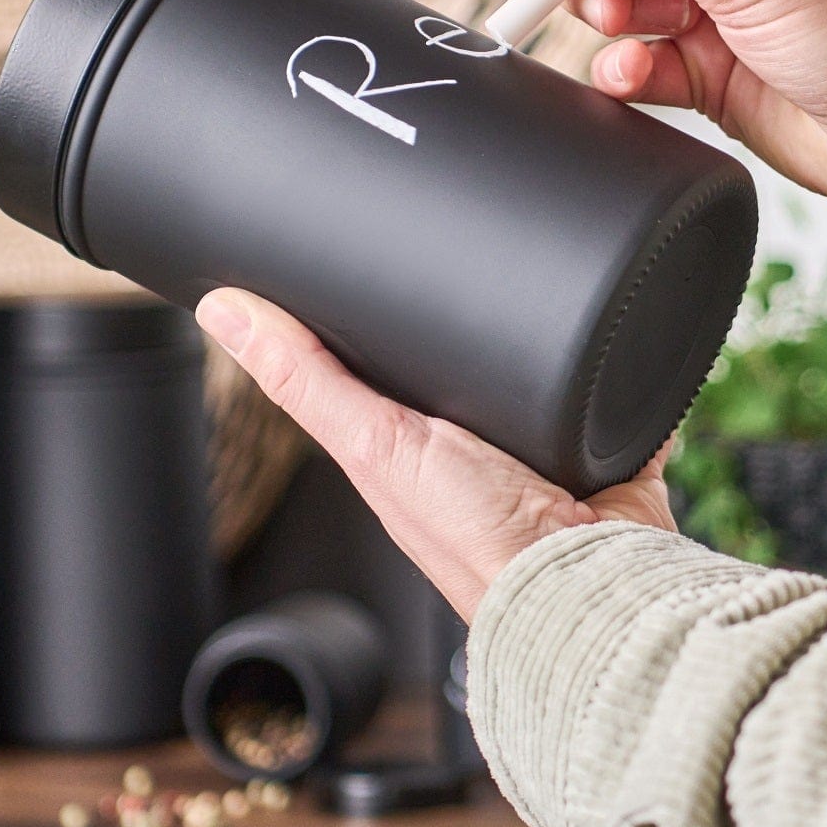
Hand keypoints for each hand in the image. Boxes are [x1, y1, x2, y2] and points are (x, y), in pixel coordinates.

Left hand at [196, 289, 674, 620]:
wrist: (594, 579)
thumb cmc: (480, 541)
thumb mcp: (375, 442)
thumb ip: (305, 379)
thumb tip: (222, 313)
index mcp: (403, 448)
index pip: (366, 367)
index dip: (351, 317)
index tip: (338, 259)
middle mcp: (466, 446)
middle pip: (452, 360)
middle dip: (455, 311)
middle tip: (443, 247)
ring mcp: (536, 443)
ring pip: (528, 364)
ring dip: (531, 329)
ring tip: (522, 274)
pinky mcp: (598, 437)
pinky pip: (603, 380)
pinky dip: (604, 355)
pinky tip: (598, 317)